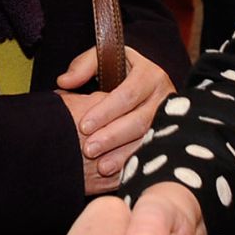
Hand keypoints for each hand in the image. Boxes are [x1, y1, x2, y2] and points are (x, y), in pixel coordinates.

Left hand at [56, 46, 176, 178]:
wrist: (149, 81)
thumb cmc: (121, 70)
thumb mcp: (105, 59)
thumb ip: (83, 66)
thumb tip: (64, 82)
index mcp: (149, 74)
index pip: (127, 94)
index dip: (105, 111)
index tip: (83, 126)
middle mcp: (164, 97)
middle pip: (140, 121)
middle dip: (113, 137)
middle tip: (89, 149)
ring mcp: (171, 120)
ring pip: (149, 141)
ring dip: (124, 155)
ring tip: (102, 167)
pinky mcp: (170, 137)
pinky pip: (154, 153)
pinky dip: (136, 164)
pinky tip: (119, 175)